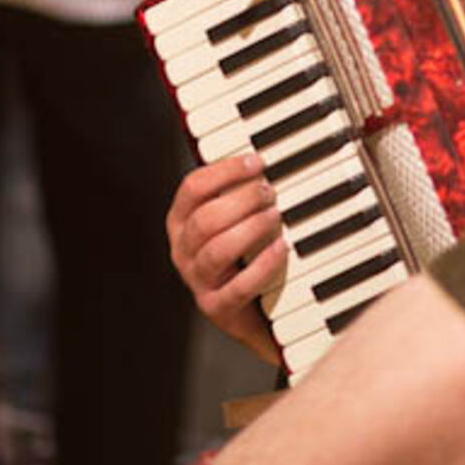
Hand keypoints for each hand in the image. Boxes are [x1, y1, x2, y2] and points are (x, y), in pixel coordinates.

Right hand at [166, 154, 286, 365]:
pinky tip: (282, 248)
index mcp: (182, 221)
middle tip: (272, 192)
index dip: (225, 171)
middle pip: (204, 219)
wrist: (257, 308)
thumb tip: (271, 155)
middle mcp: (183, 250)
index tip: (257, 161)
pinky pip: (237, 288)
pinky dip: (262, 266)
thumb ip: (244, 188)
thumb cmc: (248, 251)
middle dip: (241, 200)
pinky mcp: (217, 308)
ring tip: (276, 216)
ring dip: (250, 229)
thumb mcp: (239, 217)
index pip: (192, 188)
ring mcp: (197, 281)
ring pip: (216, 250)